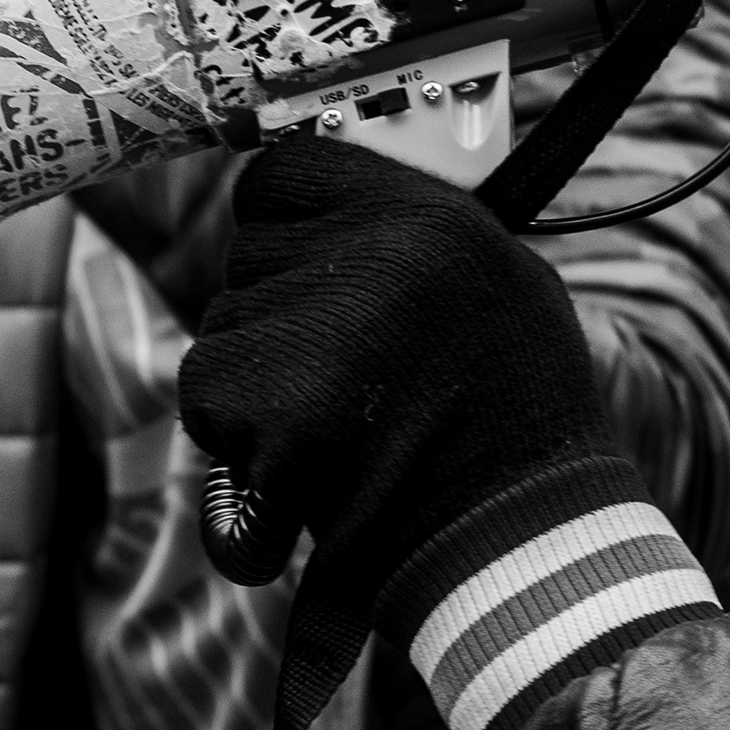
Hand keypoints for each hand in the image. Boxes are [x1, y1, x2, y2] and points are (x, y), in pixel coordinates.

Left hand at [179, 129, 617, 591]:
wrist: (523, 553)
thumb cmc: (517, 424)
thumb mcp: (498, 285)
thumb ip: (408, 232)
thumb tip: (313, 191)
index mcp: (429, 217)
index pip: (281, 175)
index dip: (281, 227)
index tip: (305, 269)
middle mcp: (371, 259)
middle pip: (247, 258)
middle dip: (273, 317)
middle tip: (343, 378)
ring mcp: (317, 335)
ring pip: (221, 331)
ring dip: (255, 381)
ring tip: (341, 430)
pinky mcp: (273, 414)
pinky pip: (206, 398)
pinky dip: (235, 439)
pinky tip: (307, 467)